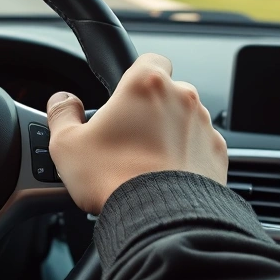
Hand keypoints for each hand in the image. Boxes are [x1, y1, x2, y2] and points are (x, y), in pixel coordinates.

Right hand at [47, 53, 226, 214]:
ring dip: (169, 133)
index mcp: (144, 85)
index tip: (123, 93)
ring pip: (184, 120)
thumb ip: (62, 115)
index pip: (149, 58)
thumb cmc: (114, 178)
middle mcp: (181, 99)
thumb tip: (61, 102)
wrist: (160, 220)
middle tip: (126, 135)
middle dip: (149, 108)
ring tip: (145, 162)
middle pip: (166, 92)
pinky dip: (186, 158)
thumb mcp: (67, 145)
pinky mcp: (219, 156)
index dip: (135, 74)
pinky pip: (200, 148)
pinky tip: (164, 178)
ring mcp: (204, 127)